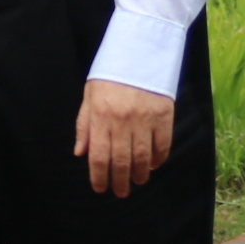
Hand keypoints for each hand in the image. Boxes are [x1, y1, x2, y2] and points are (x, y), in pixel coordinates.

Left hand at [75, 79, 174, 196]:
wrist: (139, 51)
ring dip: (140, 175)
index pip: (99, 157)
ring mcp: (145, 119)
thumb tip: (80, 153)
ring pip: (142, 158)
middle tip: (120, 192)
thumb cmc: (110, 75)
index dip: (99, 178)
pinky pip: (162, 145)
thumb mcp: (90, 96)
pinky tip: (153, 165)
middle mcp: (122, 121)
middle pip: (121, 162)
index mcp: (101, 116)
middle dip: (120, 182)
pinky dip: (158, 159)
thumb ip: (84, 125)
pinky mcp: (164, 115)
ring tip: (137, 182)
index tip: (101, 188)